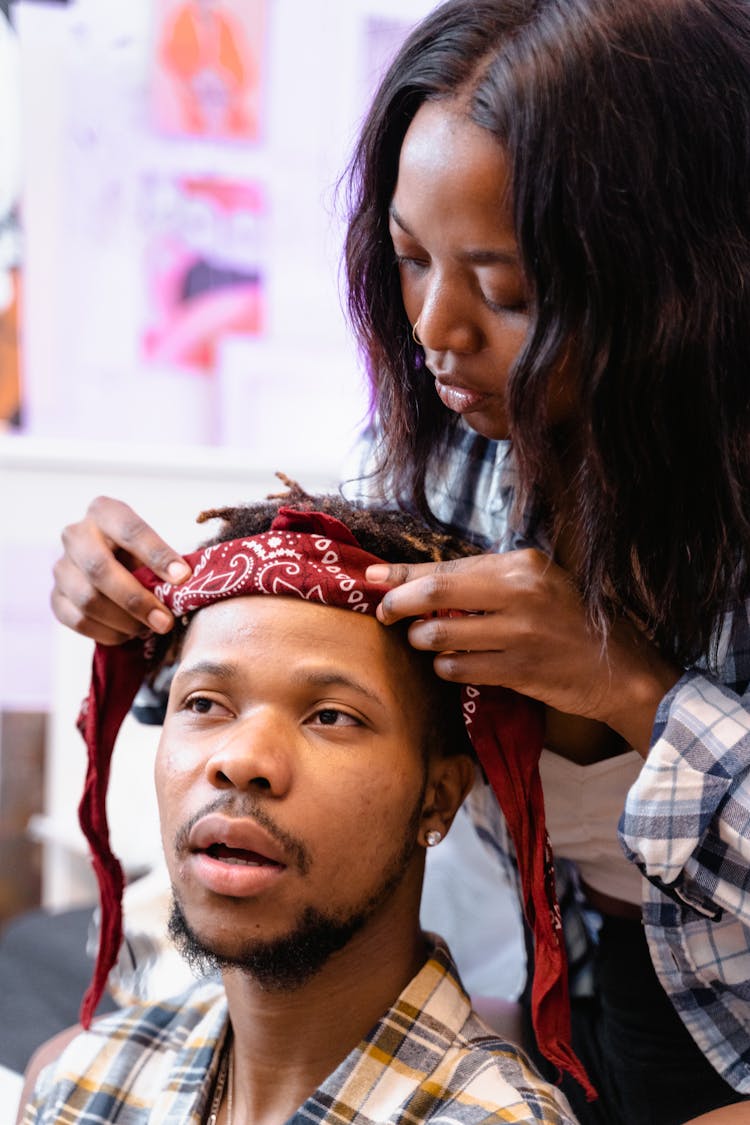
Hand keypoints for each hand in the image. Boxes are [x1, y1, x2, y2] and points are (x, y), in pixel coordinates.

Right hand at [51, 496, 191, 644]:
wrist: (109, 569)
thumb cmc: (140, 556)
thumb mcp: (153, 549)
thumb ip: (164, 564)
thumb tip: (188, 587)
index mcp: (105, 512)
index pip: (130, 531)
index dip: (157, 555)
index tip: (183, 578)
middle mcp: (76, 534)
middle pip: (100, 569)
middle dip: (136, 599)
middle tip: (165, 621)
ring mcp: (61, 567)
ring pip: (88, 600)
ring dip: (124, 621)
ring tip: (149, 628)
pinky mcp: (55, 597)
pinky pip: (79, 621)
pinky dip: (108, 633)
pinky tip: (128, 634)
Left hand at [367, 550, 679, 754]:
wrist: (618, 668)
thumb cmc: (573, 620)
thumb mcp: (538, 582)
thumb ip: (486, 578)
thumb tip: (421, 578)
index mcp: (522, 565)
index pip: (447, 566)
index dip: (402, 575)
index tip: (374, 579)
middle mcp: (519, 594)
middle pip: (434, 595)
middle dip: (398, 605)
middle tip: (386, 614)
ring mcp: (518, 634)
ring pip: (439, 636)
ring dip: (423, 641)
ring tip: (428, 641)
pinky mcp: (517, 670)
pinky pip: (458, 669)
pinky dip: (445, 667)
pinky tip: (451, 664)